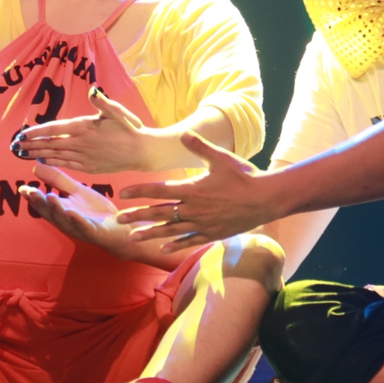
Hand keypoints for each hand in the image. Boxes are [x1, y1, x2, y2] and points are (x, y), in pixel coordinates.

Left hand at [12, 87, 158, 173]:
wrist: (143, 152)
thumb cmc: (130, 128)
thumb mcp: (118, 112)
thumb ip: (102, 102)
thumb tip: (92, 90)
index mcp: (86, 127)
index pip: (55, 129)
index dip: (37, 131)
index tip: (22, 133)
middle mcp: (82, 143)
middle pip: (51, 143)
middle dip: (31, 144)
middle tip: (14, 146)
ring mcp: (85, 157)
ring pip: (56, 155)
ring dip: (38, 154)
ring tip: (22, 153)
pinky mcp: (89, 167)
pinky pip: (66, 164)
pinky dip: (53, 163)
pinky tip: (42, 162)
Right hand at [18, 162, 176, 266]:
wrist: (120, 228)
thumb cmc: (95, 211)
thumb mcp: (76, 191)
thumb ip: (57, 180)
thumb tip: (36, 166)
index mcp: (62, 210)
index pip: (44, 204)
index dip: (33, 197)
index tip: (23, 188)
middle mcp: (67, 221)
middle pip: (50, 212)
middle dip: (40, 203)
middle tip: (30, 192)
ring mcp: (80, 228)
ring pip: (65, 220)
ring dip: (56, 210)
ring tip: (49, 197)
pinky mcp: (94, 232)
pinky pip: (84, 227)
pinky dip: (77, 220)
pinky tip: (71, 212)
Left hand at [116, 134, 277, 254]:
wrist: (266, 199)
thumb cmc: (244, 176)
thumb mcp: (221, 158)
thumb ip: (200, 147)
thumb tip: (183, 133)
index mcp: (192, 189)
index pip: (159, 190)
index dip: (139, 191)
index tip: (122, 194)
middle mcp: (193, 209)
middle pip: (159, 213)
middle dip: (137, 216)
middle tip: (117, 221)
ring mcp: (202, 224)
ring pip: (170, 230)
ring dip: (150, 234)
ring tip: (133, 238)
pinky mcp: (212, 234)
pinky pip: (189, 241)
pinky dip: (176, 245)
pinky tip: (163, 249)